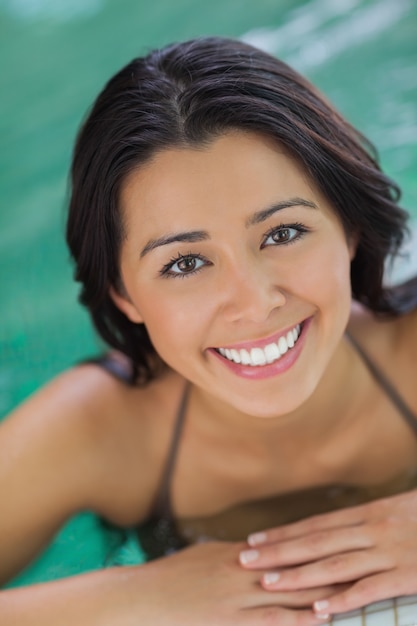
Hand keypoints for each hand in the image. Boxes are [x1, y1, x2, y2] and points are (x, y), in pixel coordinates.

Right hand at [139, 540, 332, 624]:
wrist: (143, 597)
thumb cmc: (173, 575)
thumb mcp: (206, 555)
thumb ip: (235, 554)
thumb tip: (256, 551)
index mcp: (239, 554)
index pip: (286, 549)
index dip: (315, 551)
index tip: (341, 548)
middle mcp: (243, 571)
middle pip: (293, 569)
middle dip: (326, 570)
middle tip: (357, 568)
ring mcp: (236, 597)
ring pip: (288, 595)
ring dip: (320, 595)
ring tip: (349, 595)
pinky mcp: (228, 622)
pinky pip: (268, 623)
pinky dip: (295, 622)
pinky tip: (316, 621)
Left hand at [239, 490, 416, 616]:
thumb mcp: (401, 509)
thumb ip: (372, 520)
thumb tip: (345, 529)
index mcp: (370, 513)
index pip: (317, 525)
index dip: (285, 533)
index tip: (257, 540)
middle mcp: (373, 530)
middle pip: (316, 542)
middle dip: (279, 552)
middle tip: (245, 560)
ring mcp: (389, 552)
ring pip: (335, 565)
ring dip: (299, 575)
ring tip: (269, 582)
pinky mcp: (408, 576)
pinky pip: (372, 590)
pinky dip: (345, 600)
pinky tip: (320, 610)